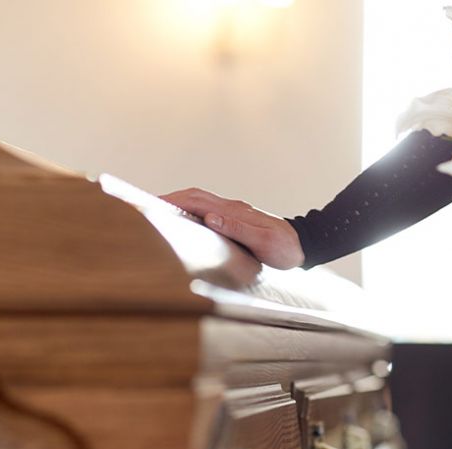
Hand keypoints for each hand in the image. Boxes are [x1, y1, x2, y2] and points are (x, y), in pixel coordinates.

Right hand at [160, 188, 304, 269]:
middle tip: (146, 206)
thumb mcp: (264, 242)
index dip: (173, 200)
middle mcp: (232, 209)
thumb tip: (210, 217)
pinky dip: (191, 213)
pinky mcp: (236, 221)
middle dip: (170, 200)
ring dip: (179, 204)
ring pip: (200, 202)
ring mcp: (234, 213)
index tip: (152, 203)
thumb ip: (238, 229)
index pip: (197, 200)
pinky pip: (208, 212)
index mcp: (234, 211)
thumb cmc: (285, 248)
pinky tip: (184, 222)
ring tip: (158, 213)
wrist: (304, 246)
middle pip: (194, 197)